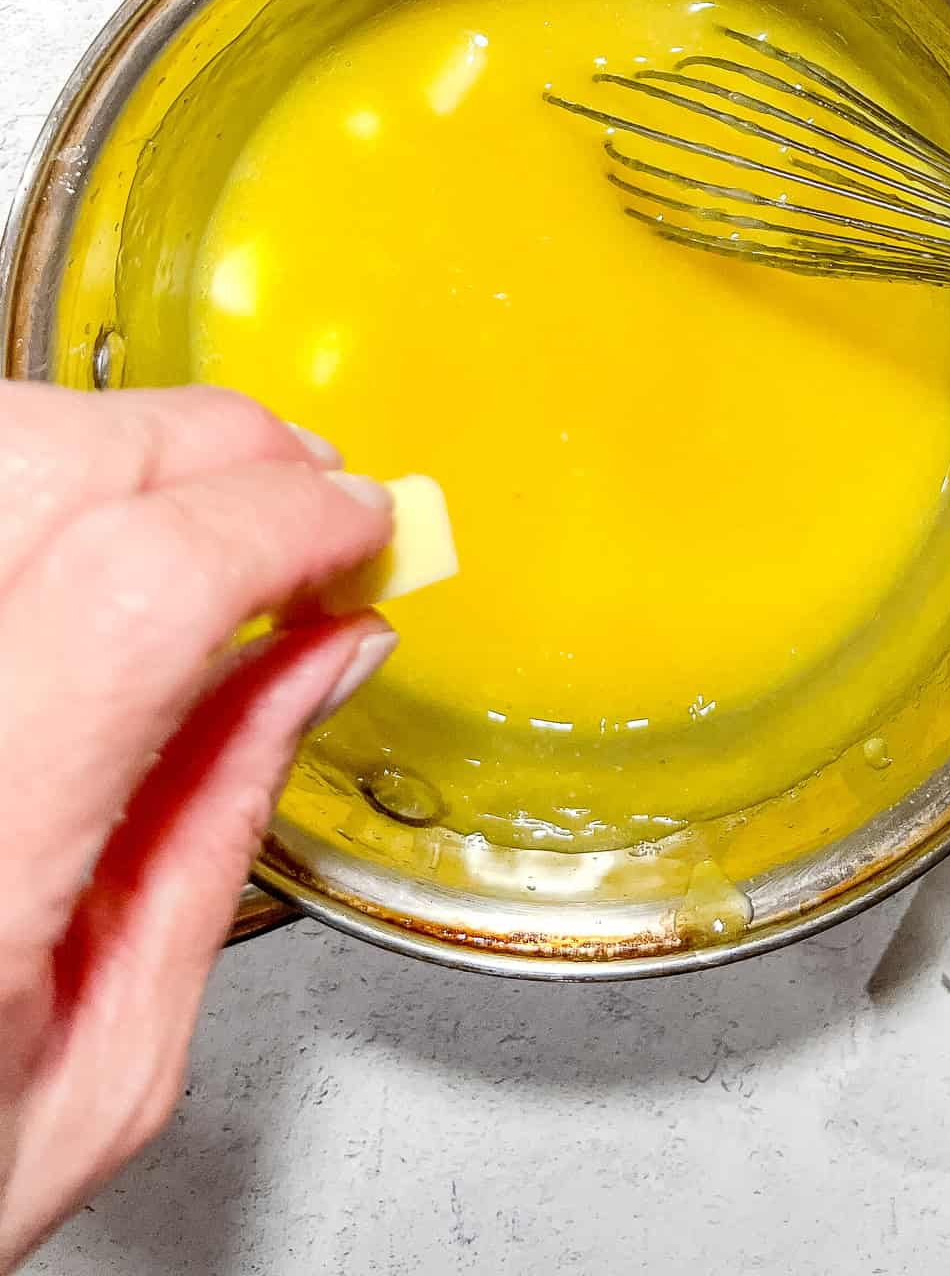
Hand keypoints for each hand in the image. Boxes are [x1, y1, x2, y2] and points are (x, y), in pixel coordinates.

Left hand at [0, 384, 395, 1270]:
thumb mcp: (111, 1049)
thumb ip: (221, 816)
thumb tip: (324, 651)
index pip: (141, 587)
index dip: (279, 522)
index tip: (358, 528)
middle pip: (55, 470)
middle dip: (221, 448)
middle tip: (308, 498)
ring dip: (125, 441)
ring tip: (216, 503)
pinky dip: (50, 477)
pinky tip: (105, 529)